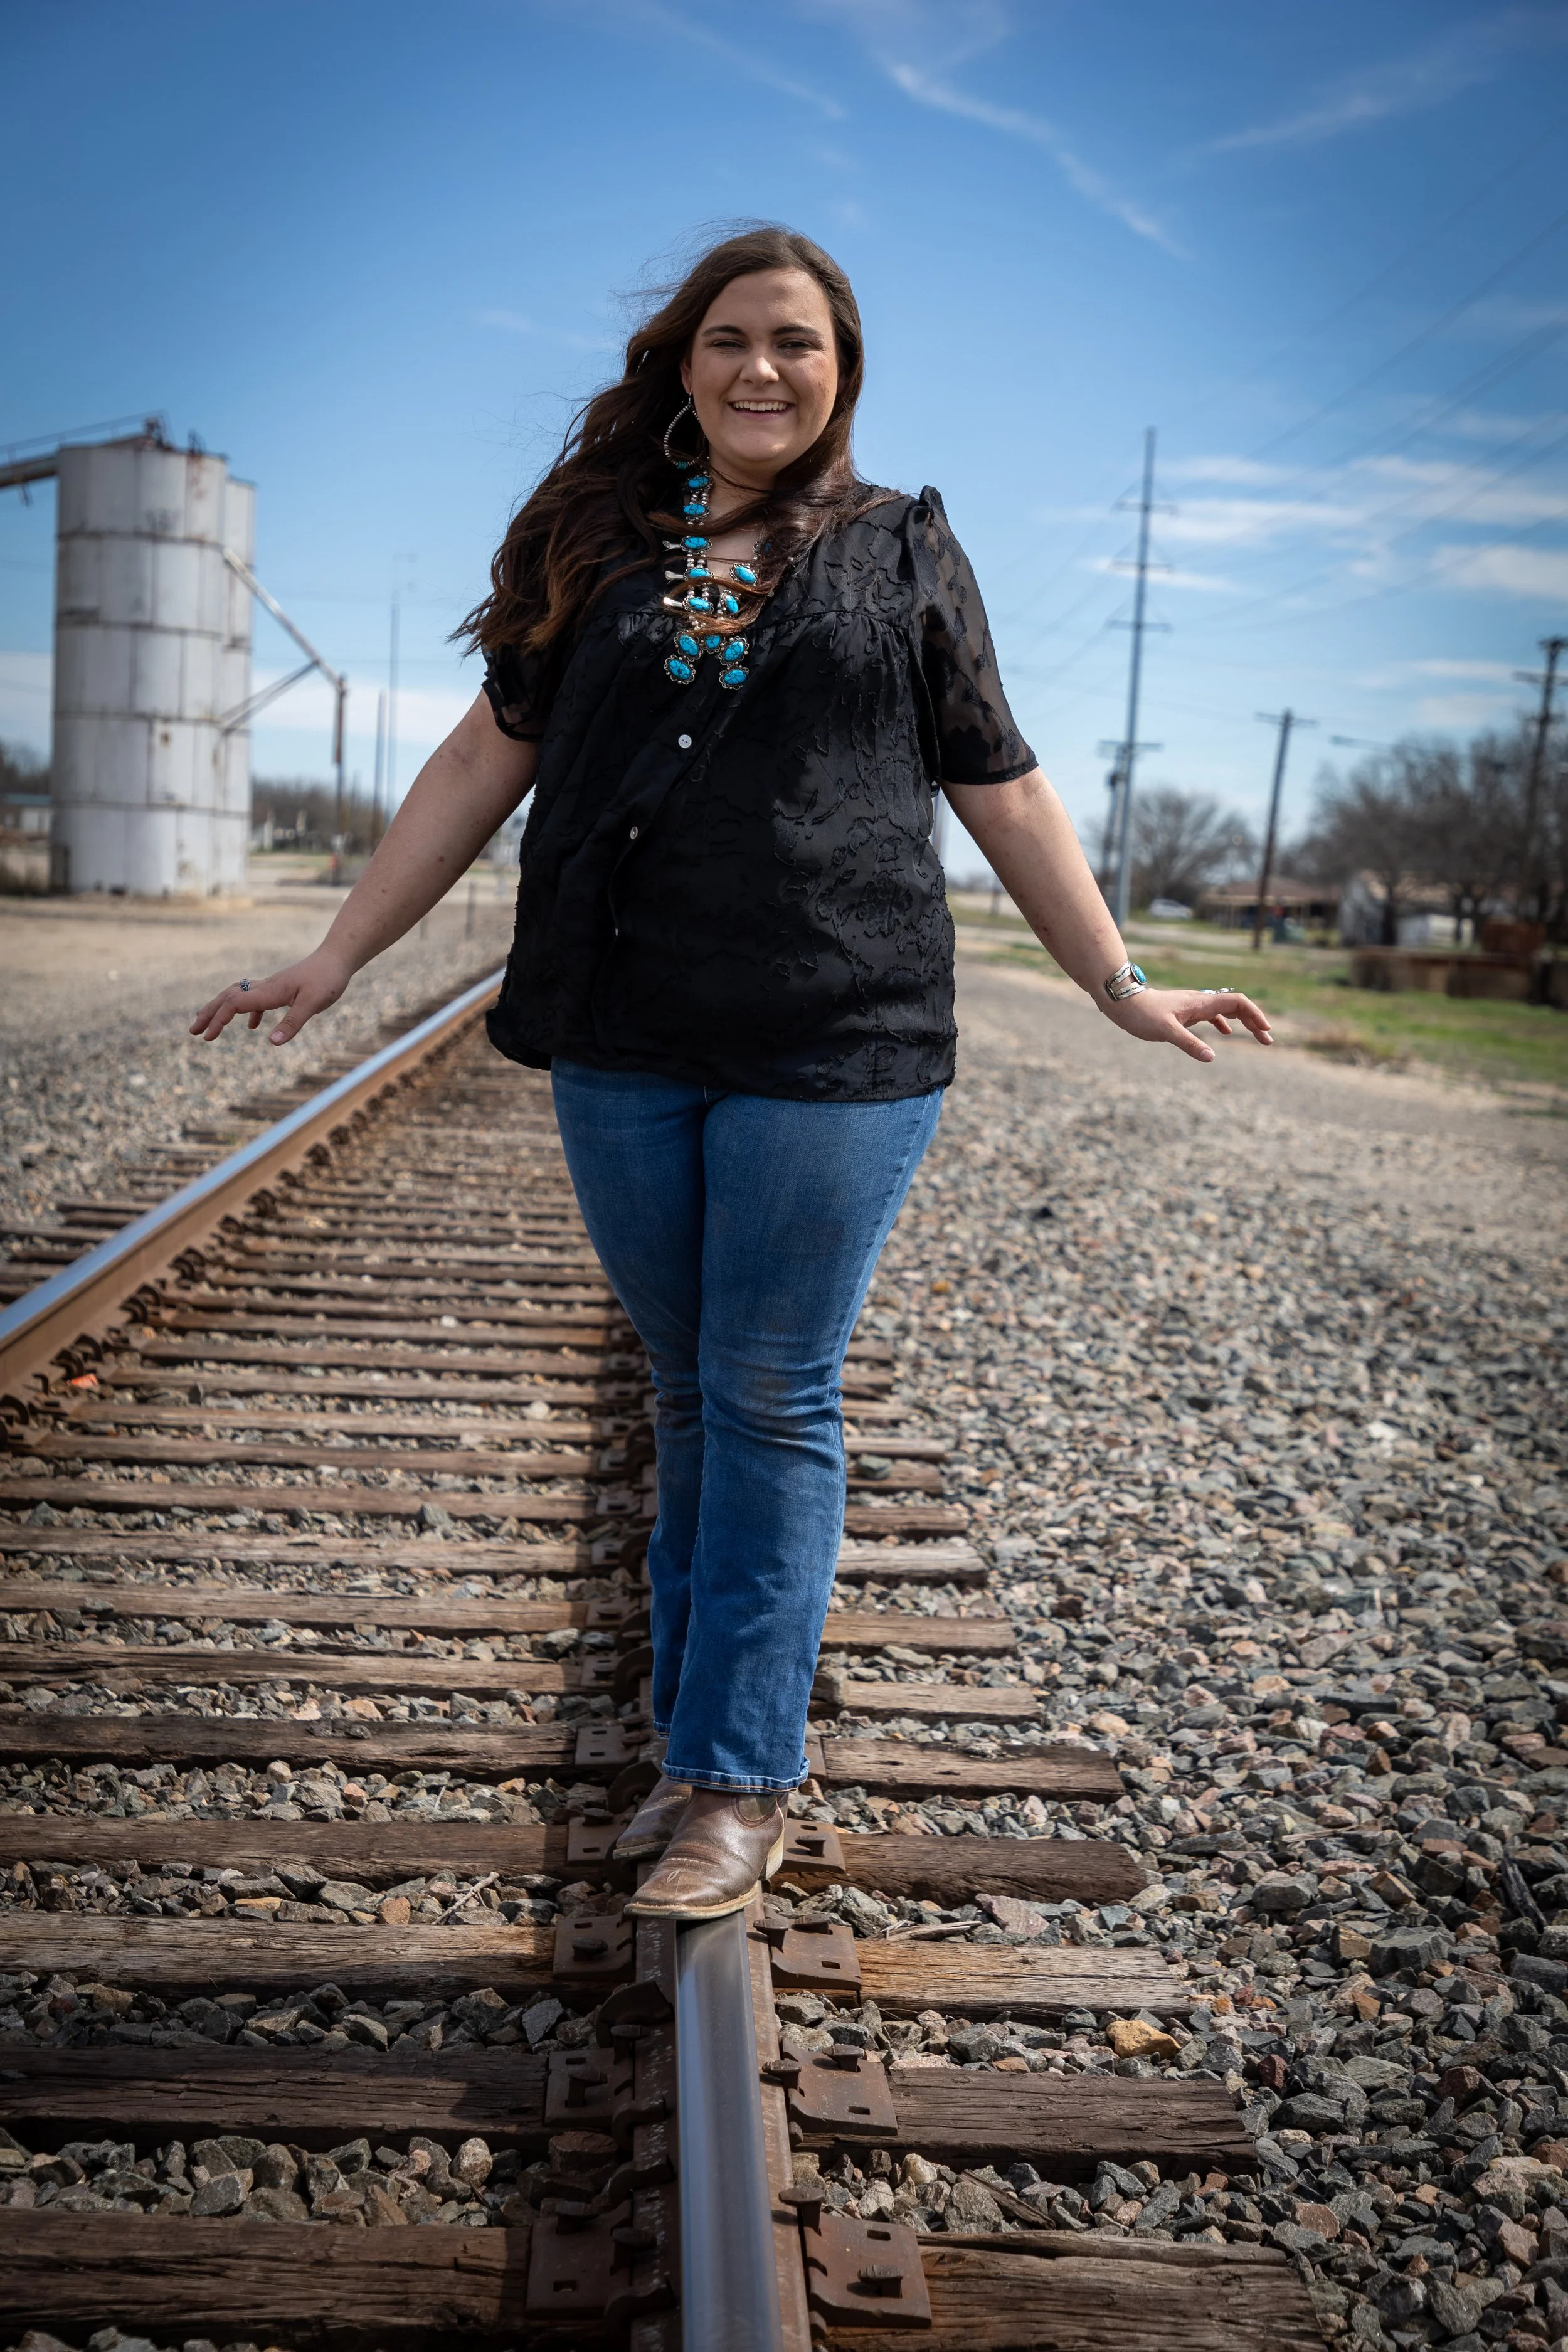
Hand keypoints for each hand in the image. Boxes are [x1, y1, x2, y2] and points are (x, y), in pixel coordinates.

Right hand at [189, 949, 352, 1046]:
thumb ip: (293, 1022)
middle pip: (228, 997)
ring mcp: (272, 986)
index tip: (207, 1037)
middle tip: (193, 1030)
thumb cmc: (328, 979)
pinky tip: (253, 1027)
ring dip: (222, 1011)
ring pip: (239, 996)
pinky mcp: (281, 988)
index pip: (234, 1004)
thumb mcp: (314, 1004)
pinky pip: (257, 1000)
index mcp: (269, 991)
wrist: (337, 958)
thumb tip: (271, 1041)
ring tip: (210, 1026)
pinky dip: (249, 1013)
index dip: (218, 1020)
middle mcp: (265, 987)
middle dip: (209, 1014)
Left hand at [1105, 985, 1272, 1064]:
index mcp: (1200, 1003)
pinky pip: (1210, 1015)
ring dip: (1242, 1023)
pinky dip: (1223, 1023)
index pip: (1236, 1002)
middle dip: (1254, 1021)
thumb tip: (1211, 1057)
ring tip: (1257, 1036)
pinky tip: (1225, 1035)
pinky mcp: (1183, 1013)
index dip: (1254, 1014)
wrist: (1121, 1000)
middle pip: (1236, 1007)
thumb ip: (1188, 1043)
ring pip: (1225, 1011)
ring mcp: (1192, 1007)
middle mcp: (1199, 1002)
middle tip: (1268, 1040)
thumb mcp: (1165, 1031)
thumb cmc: (1140, 1014)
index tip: (1265, 1030)